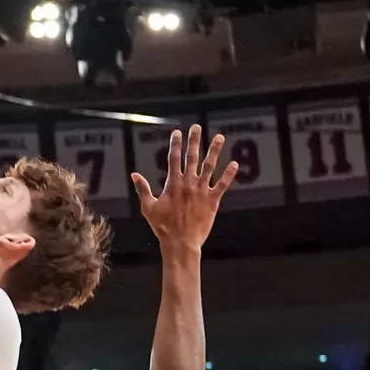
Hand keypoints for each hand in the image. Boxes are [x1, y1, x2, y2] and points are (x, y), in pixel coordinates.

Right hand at [130, 125, 237, 249]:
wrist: (181, 242)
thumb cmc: (162, 227)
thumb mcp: (148, 208)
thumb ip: (142, 189)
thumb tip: (134, 174)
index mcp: (172, 184)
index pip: (174, 159)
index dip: (175, 145)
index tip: (177, 133)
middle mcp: (188, 184)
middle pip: (191, 157)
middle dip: (194, 141)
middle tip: (197, 127)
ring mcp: (201, 191)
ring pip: (209, 166)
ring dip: (214, 151)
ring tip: (220, 137)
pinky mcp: (212, 201)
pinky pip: (222, 185)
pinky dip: (228, 174)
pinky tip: (234, 164)